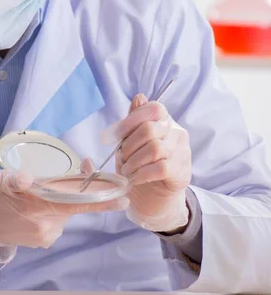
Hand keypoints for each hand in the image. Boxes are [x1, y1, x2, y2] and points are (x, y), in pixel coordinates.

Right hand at [0, 167, 128, 261]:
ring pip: (65, 210)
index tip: (123, 198)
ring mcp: (46, 235)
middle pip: (74, 203)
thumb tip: (26, 179)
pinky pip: (57, 218)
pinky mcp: (44, 239)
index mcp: (37, 209)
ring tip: (43, 189)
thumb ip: (14, 180)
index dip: (101, 202)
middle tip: (84, 166)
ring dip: (64, 198)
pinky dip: (55, 207)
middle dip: (80, 187)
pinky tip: (39, 202)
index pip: (77, 205)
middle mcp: (47, 226)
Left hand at [104, 94, 191, 232]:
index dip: (131, 120)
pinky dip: (142, 174)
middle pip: (150, 129)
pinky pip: (161, 167)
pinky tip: (134, 179)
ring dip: (134, 162)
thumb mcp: (131, 142)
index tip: (112, 136)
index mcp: (164, 121)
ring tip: (126, 171)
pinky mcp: (182, 171)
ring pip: (155, 149)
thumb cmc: (141, 165)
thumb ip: (134, 121)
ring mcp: (182, 152)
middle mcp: (177, 133)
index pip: (153, 108)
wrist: (153, 197)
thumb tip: (139, 97)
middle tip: (121, 158)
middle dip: (129, 145)